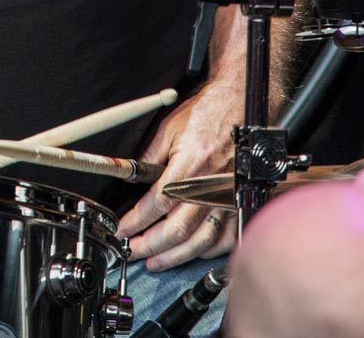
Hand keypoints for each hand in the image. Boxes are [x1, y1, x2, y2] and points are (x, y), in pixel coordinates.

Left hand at [117, 81, 239, 269]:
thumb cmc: (208, 113)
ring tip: (156, 261)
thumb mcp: (169, 129)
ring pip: (201, 240)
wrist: (242, 103)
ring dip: (176, 256)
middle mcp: (211, 185)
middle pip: (177, 230)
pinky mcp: (242, 201)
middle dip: (150, 245)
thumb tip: (132, 178)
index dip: (135, 222)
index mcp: (189, 166)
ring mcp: (229, 196)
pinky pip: (226, 237)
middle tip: (133, 252)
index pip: (156, 204)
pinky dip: (207, 251)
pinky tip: (191, 253)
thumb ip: (150, 158)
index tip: (122, 230)